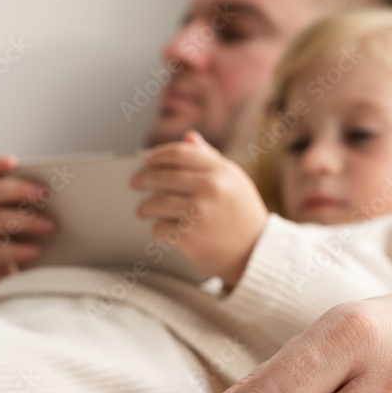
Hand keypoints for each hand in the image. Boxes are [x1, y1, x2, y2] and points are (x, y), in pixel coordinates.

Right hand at [0, 156, 57, 290]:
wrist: (3, 290)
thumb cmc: (22, 251)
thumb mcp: (29, 227)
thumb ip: (41, 211)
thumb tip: (78, 200)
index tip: (13, 161)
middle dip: (20, 189)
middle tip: (45, 194)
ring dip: (27, 220)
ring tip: (52, 226)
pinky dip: (19, 250)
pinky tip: (37, 252)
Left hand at [131, 130, 267, 288]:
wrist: (256, 255)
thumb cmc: (243, 216)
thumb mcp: (236, 182)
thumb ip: (211, 158)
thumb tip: (188, 137)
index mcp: (222, 172)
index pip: (180, 153)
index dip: (159, 155)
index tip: (148, 160)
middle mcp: (210, 188)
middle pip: (162, 176)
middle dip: (143, 179)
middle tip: (135, 183)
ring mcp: (199, 212)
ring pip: (156, 202)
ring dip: (146, 207)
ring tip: (144, 210)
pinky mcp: (189, 236)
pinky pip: (159, 227)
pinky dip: (159, 229)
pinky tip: (166, 229)